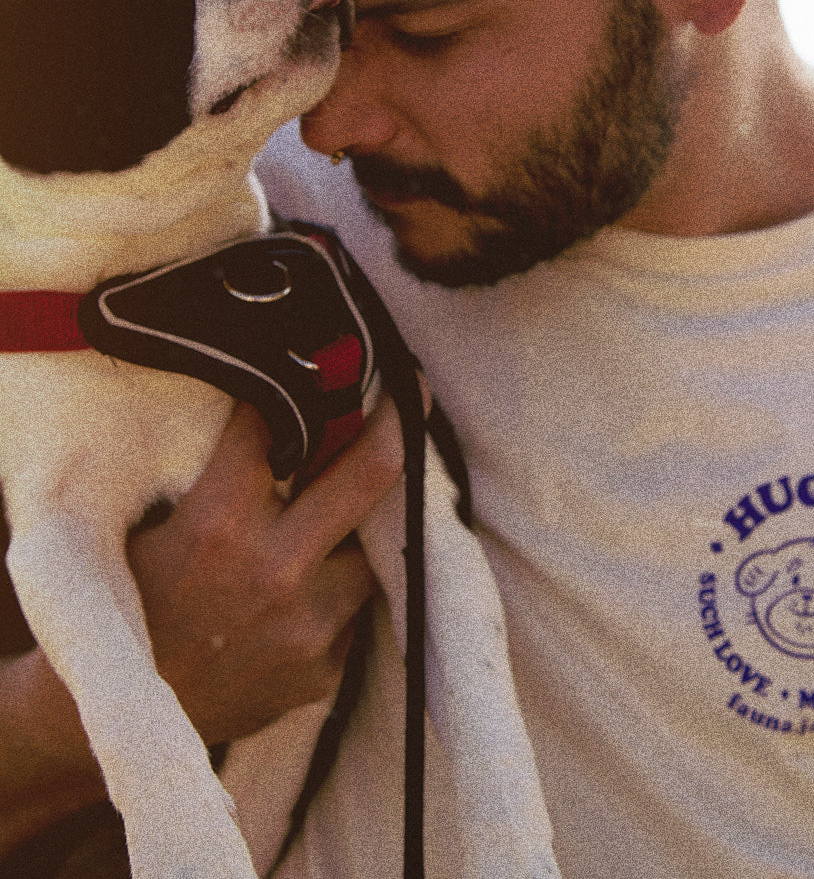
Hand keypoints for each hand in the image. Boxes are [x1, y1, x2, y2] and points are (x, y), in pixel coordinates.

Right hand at [127, 395, 403, 744]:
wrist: (124, 723)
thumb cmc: (136, 607)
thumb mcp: (154, 529)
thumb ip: (216, 480)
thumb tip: (277, 413)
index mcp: (217, 525)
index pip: (280, 426)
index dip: (308, 385)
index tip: (338, 361)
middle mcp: (272, 571)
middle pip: (371, 473)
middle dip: (398, 424)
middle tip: (417, 393)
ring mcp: (304, 626)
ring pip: (372, 550)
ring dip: (364, 530)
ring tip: (356, 513)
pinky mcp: (321, 673)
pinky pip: (355, 611)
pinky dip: (341, 594)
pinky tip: (315, 590)